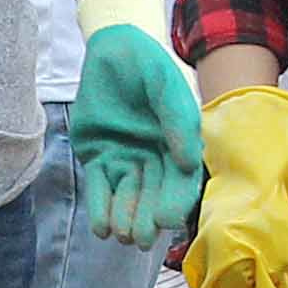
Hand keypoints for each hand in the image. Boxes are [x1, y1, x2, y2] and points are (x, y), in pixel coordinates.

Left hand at [70, 0, 204, 247]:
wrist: (112, 49)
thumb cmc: (146, 65)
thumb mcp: (165, 84)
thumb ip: (176, 118)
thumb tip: (188, 162)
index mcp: (177, 146)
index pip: (179, 182)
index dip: (174, 202)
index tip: (168, 220)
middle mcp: (154, 158)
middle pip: (152, 195)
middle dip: (147, 219)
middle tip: (143, 238)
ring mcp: (125, 160)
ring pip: (127, 197)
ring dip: (125, 218)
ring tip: (122, 235)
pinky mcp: (99, 158)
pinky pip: (101, 188)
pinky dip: (100, 208)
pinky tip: (102, 227)